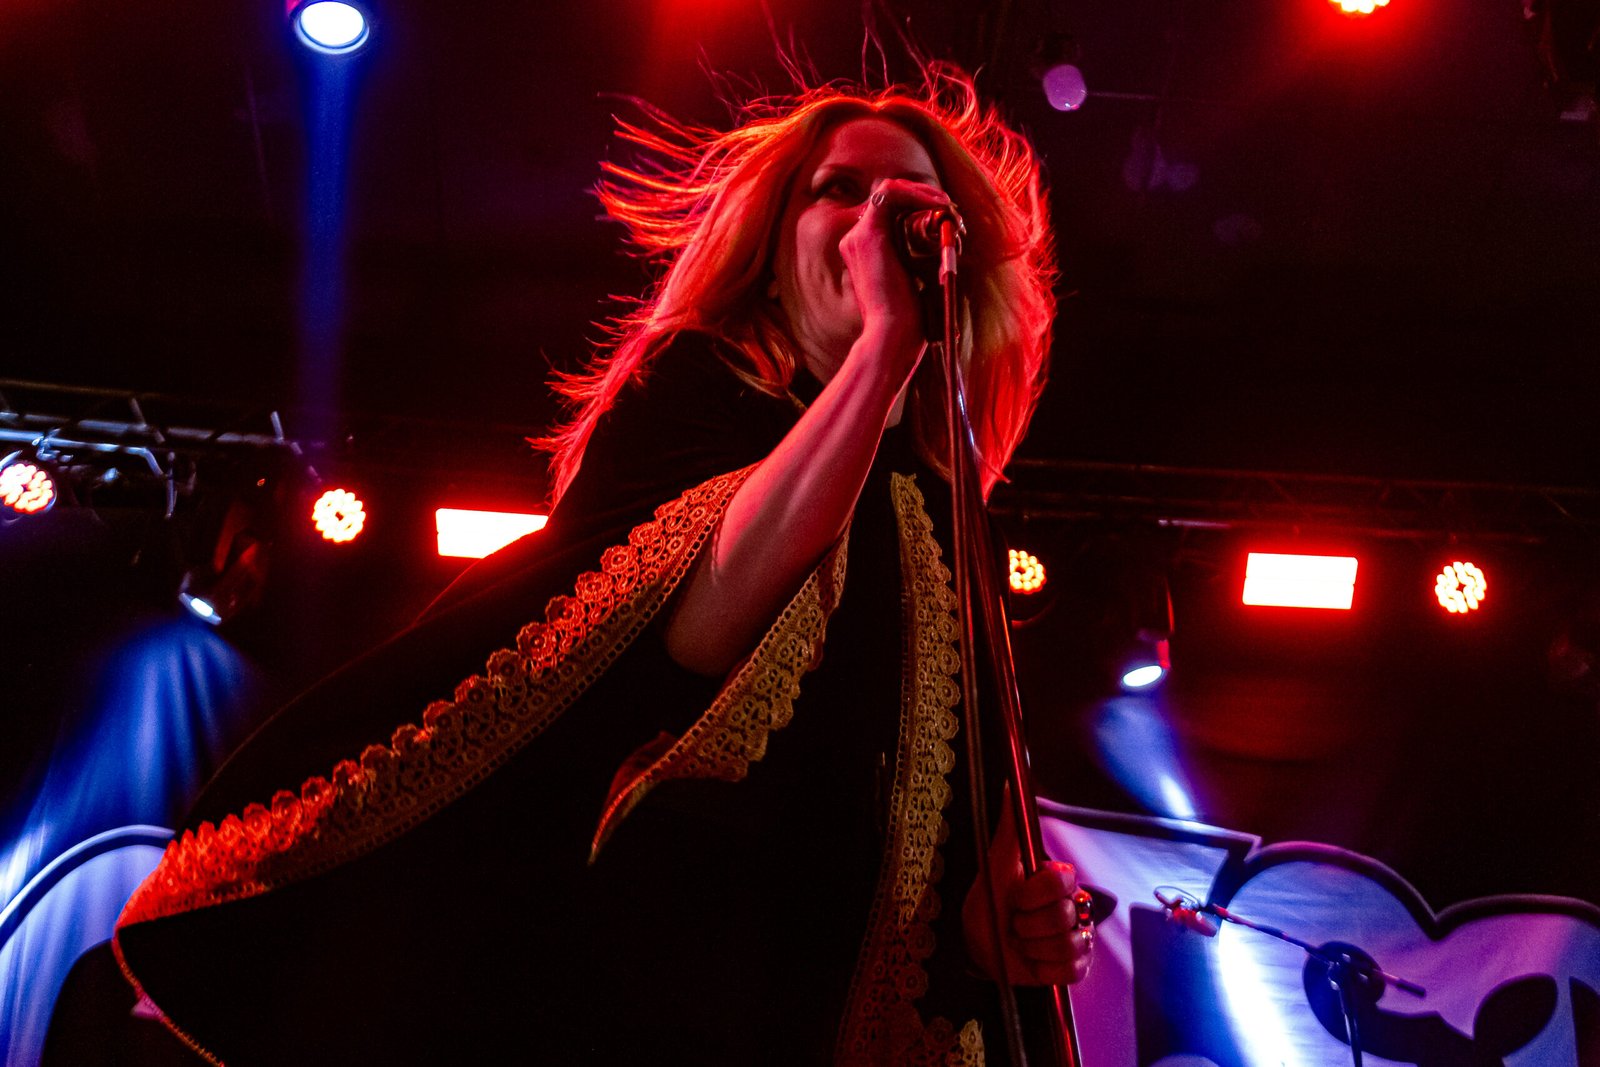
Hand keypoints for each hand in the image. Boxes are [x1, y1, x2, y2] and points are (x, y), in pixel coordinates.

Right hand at [839, 178, 951, 370]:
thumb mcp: (915, 282)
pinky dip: (918, 194)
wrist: (892, 336)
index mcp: (865, 252)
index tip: (947, 219)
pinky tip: (940, 206)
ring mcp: (857, 236)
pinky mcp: (868, 234)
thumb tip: (944, 240)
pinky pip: (891, 193)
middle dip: (926, 198)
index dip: (919, 206)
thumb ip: (919, 258)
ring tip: (950, 208)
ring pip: (892, 191)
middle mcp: (855, 240)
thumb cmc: (908, 320)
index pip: (890, 211)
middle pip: (891, 198)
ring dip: (925, 194)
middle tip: (953, 211)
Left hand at [961, 793, 1093, 986]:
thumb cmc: (990, 900)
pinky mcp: (1076, 966)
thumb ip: (1009, 825)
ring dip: (1033, 947)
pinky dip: (1044, 968)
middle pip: (1063, 917)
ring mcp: (1078, 937)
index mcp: (1058, 881)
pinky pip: (1071, 970)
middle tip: (1015, 921)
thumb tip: (1009, 783)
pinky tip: (1032, 959)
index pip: (1062, 883)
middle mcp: (1073, 906)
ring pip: (1068, 945)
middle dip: (1028, 924)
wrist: (981, 942)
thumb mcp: (997, 862)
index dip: (1034, 894)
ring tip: (1020, 941)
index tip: (1017, 897)